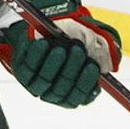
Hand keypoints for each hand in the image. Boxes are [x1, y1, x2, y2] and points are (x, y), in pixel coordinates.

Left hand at [0, 0, 122, 107]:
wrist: (47, 31)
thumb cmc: (74, 40)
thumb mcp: (92, 46)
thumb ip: (102, 55)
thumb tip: (107, 66)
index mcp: (73, 95)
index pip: (81, 97)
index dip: (86, 83)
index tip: (93, 65)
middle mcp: (54, 94)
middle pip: (62, 89)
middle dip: (72, 69)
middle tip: (78, 49)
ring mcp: (37, 85)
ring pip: (45, 79)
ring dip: (54, 63)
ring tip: (62, 46)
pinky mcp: (22, 73)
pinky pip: (29, 68)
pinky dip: (37, 55)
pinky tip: (44, 43)